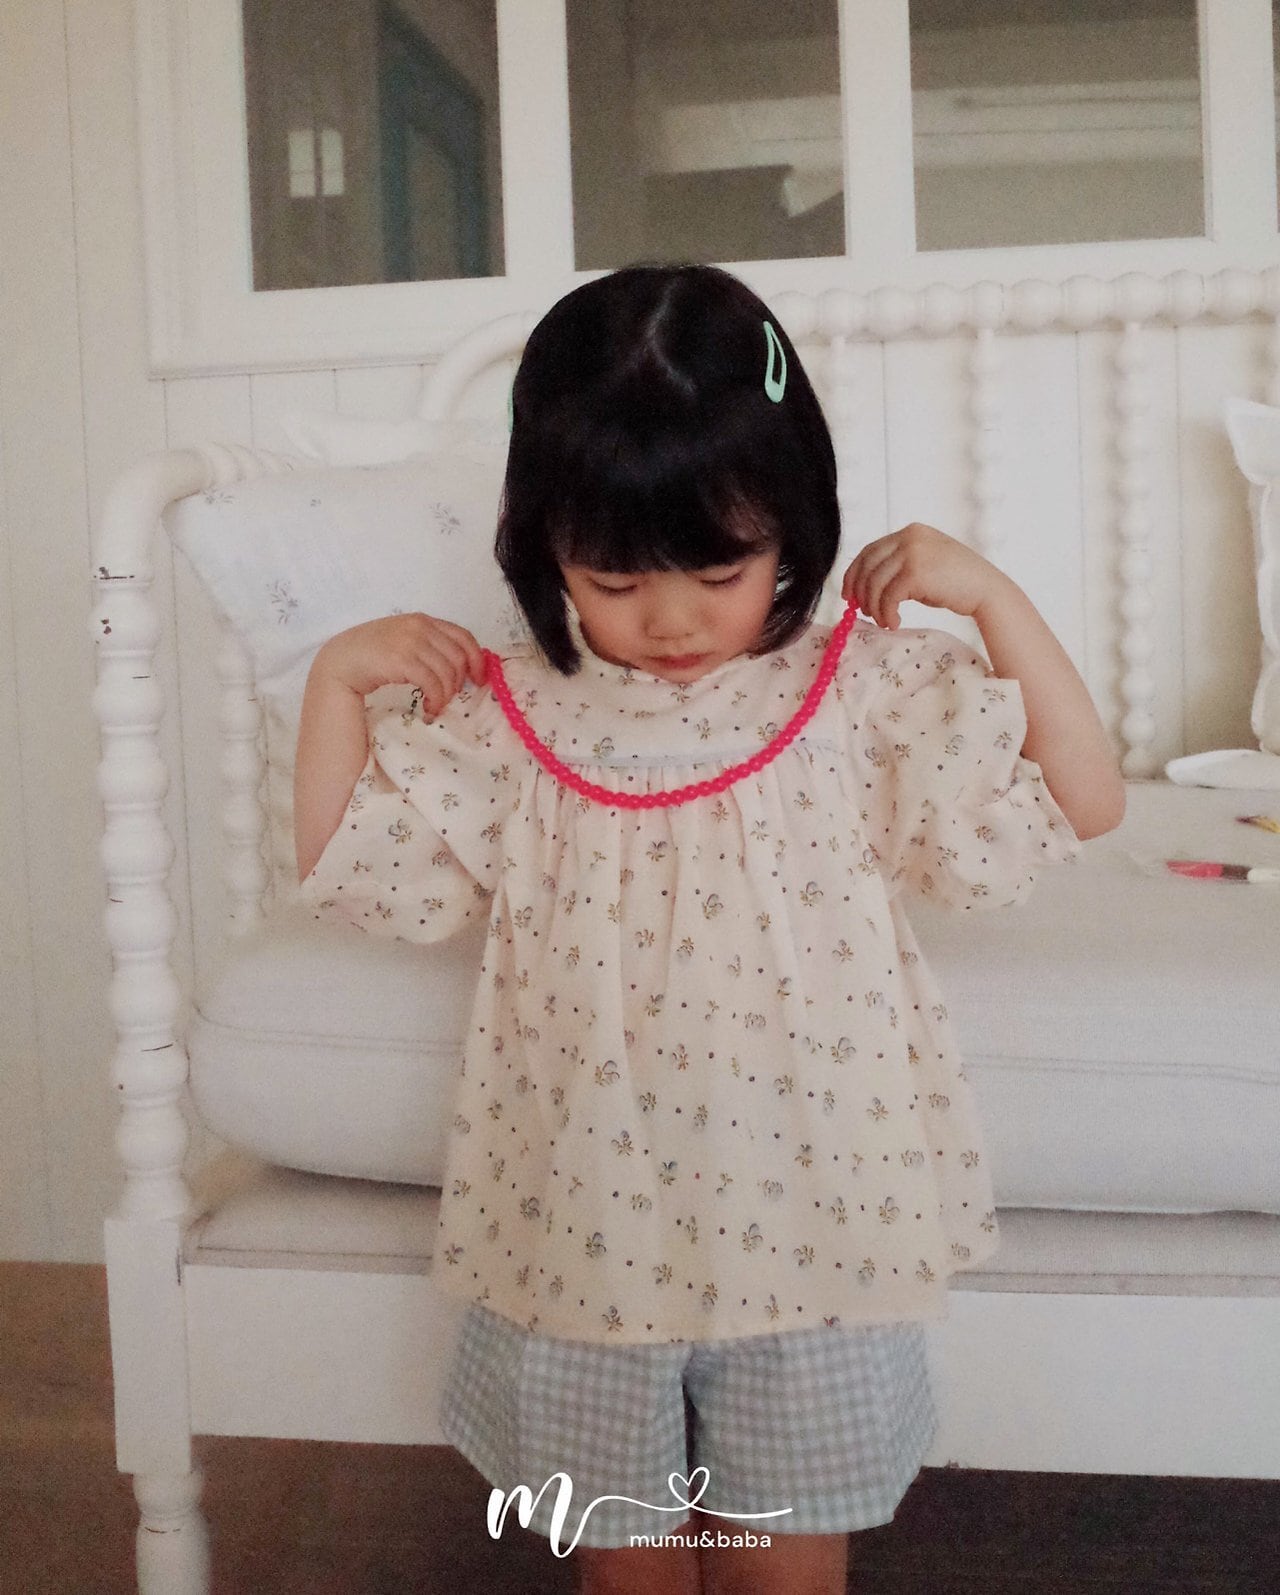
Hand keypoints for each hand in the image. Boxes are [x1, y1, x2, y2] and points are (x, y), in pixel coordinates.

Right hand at [309, 613, 486, 714]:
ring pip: (448, 672)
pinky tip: (428, 709)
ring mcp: (410, 641)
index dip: (477, 659)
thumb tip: (460, 667)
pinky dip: (436, 700)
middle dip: (459, 682)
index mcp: (423, 619)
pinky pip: (433, 683)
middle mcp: (420, 626)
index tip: (478, 679)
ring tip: (436, 706)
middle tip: (449, 698)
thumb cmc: (372, 654)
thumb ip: (428, 645)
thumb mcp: (404, 640)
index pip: (463, 636)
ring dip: (446, 696)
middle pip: (458, 657)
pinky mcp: (401, 660)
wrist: (340, 660)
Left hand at [841, 523, 1006, 630]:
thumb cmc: (957, 583)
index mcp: (911, 532)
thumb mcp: (925, 565)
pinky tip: (894, 623)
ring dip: (875, 607)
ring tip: (884, 621)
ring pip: (875, 583)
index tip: (848, 595)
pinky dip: (886, 614)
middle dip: (860, 592)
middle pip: (867, 566)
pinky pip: (888, 597)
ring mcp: (913, 552)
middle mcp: (909, 537)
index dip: (854, 574)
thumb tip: (865, 586)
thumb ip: (899, 566)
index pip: (870, 551)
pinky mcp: (916, 572)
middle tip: (865, 612)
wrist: (986, 590)